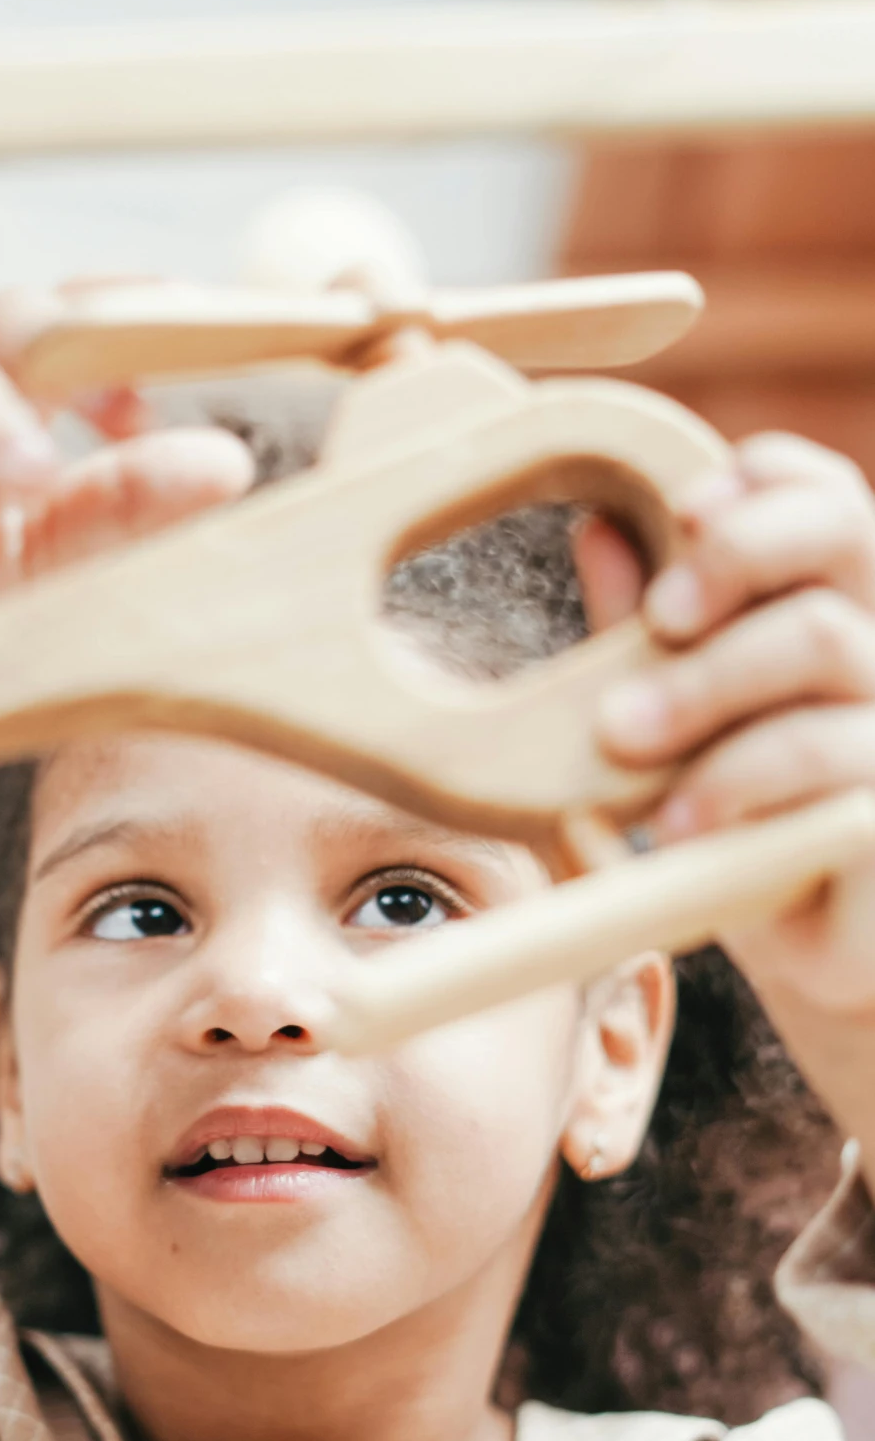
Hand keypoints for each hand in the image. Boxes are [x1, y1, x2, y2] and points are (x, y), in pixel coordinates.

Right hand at [0, 289, 252, 841]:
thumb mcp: (35, 575)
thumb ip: (120, 514)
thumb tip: (232, 460)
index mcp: (7, 401)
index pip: (82, 331)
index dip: (145, 318)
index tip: (222, 329)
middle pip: (9, 323)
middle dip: (77, 349)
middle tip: (138, 407)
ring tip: (34, 471)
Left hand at [583, 434, 874, 1024]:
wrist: (825, 960)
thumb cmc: (752, 825)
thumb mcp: (689, 721)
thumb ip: (654, 630)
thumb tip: (596, 527)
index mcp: (845, 606)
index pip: (829, 496)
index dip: (763, 480)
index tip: (684, 512)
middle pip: (842, 534)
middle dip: (732, 558)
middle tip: (659, 620)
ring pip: (824, 640)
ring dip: (705, 682)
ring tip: (623, 738)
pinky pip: (826, 756)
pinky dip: (733, 782)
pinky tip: (675, 824)